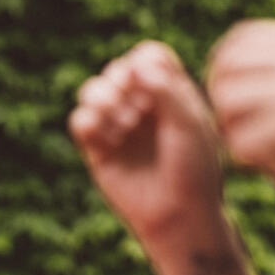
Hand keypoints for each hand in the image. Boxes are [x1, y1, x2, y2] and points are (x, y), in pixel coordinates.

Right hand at [69, 41, 226, 246]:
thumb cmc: (195, 171)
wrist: (180, 218)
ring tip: (123, 122)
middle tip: (137, 112)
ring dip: (102, 97)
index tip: (152, 84)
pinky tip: (110, 141)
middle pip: (117, 69)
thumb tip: (133, 64)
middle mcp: (143, 107)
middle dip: (122, 82)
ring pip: (92, 90)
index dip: (144, 62)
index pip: (148, 56)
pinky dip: (90, 122)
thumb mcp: (190, 125)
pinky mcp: (98, 151)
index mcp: (171, 95)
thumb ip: (165, 89)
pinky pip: (79, 120)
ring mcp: (119, 127)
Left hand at [206, 20, 274, 221]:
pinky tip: (271, 165)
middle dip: (222, 97)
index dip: (224, 66)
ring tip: (256, 145)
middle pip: (227, 66)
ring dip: (231, 128)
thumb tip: (221, 57)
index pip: (242, 37)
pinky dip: (246, 157)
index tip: (231, 94)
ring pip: (226, 101)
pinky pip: (236, 140)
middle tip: (237, 126)